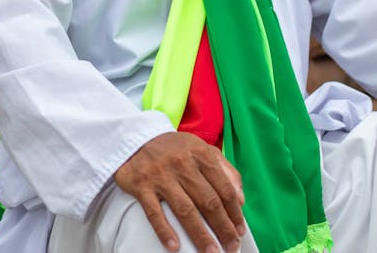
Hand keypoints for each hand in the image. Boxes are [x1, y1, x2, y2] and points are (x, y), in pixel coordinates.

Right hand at [114, 132, 245, 252]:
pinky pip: (154, 212)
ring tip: (212, 252)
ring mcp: (161, 175)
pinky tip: (175, 247)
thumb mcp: (201, 148)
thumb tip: (240, 199)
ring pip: (186, 210)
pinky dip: (165, 231)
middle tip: (231, 248)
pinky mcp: (141, 185)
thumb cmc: (174, 148)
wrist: (136, 137)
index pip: (224, 188)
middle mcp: (182, 164)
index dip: (234, 213)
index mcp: (200, 154)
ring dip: (201, 235)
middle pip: (208, 201)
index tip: (240, 231)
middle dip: (223, 228)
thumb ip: (224, 169)